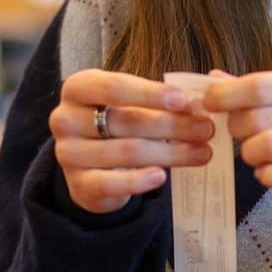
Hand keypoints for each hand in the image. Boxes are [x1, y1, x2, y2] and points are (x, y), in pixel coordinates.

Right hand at [50, 70, 213, 213]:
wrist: (94, 166)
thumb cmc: (119, 125)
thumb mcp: (134, 104)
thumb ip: (162, 101)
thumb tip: (198, 105)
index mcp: (79, 88)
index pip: (114, 87)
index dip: (150, 93)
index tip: (183, 100)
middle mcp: (65, 118)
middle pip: (126, 121)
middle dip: (172, 125)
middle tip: (205, 129)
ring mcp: (67, 153)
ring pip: (126, 152)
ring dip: (170, 153)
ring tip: (202, 153)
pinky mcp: (77, 184)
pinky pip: (110, 183)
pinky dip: (138, 180)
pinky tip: (162, 176)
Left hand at [203, 68, 271, 215]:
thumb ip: (259, 90)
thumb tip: (213, 78)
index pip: (261, 85)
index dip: (227, 94)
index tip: (209, 102)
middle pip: (258, 117)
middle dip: (237, 126)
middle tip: (239, 132)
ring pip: (266, 146)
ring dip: (249, 152)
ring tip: (254, 152)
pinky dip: (265, 175)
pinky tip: (268, 172)